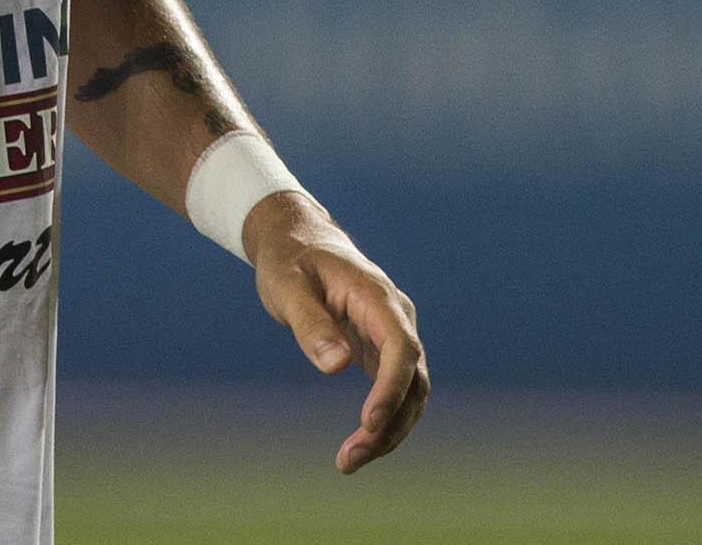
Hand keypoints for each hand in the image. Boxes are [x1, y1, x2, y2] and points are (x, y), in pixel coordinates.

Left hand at [245, 192, 427, 472]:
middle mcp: (396, 318)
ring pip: (410, 392)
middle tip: (349, 457)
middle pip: (413, 379)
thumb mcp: (288, 286)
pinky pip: (394, 391)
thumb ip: (311, 323)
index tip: (368, 422)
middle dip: (389, 423)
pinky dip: (383, 421)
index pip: (401, 347)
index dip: (391, 388)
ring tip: (349, 461)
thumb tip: (337, 366)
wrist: (297, 240)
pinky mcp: (381, 350)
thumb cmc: (290, 260)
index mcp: (378, 297)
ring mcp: (392, 335)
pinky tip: (359, 446)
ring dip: (388, 430)